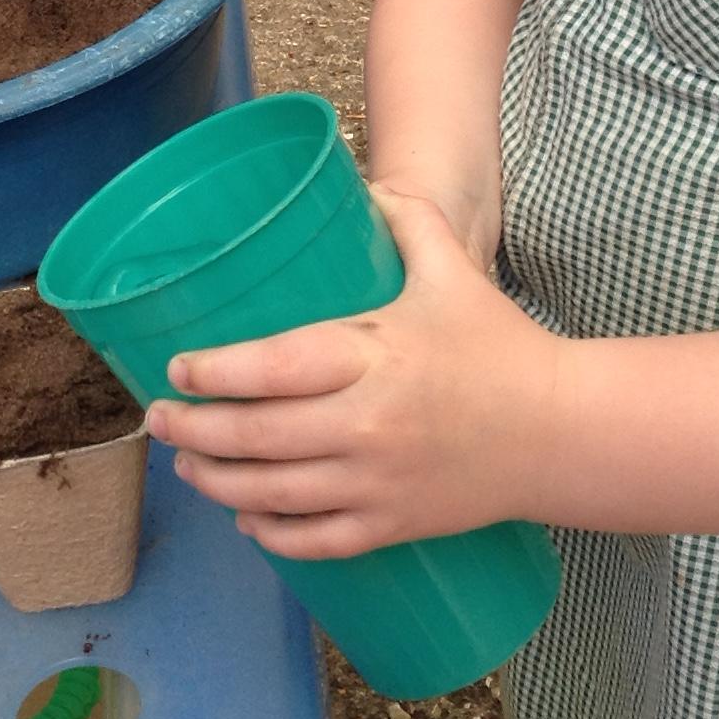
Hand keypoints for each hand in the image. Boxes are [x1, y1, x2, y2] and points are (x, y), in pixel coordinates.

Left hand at [145, 191, 565, 559]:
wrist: (560, 433)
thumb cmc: (499, 347)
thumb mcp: (453, 272)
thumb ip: (409, 219)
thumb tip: (362, 178)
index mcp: (376, 357)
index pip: (276, 367)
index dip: (217, 371)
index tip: (179, 366)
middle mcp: (369, 425)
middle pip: (259, 436)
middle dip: (195, 430)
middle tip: (158, 418)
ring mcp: (378, 482)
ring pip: (275, 494)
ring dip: (218, 482)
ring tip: (186, 464)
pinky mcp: (393, 524)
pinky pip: (317, 540)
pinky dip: (273, 535)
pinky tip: (245, 517)